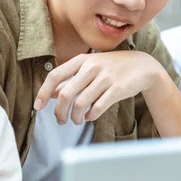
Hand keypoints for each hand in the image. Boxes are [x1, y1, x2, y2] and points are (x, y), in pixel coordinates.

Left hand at [33, 51, 163, 124]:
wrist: (142, 65)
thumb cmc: (112, 67)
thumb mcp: (90, 67)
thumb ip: (71, 79)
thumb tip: (52, 93)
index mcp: (82, 60)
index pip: (55, 75)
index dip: (43, 92)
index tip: (38, 106)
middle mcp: (92, 67)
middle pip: (66, 94)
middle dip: (59, 112)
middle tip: (60, 120)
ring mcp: (105, 78)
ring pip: (80, 103)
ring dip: (74, 117)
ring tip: (76, 120)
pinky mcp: (117, 89)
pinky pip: (98, 107)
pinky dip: (90, 116)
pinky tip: (89, 117)